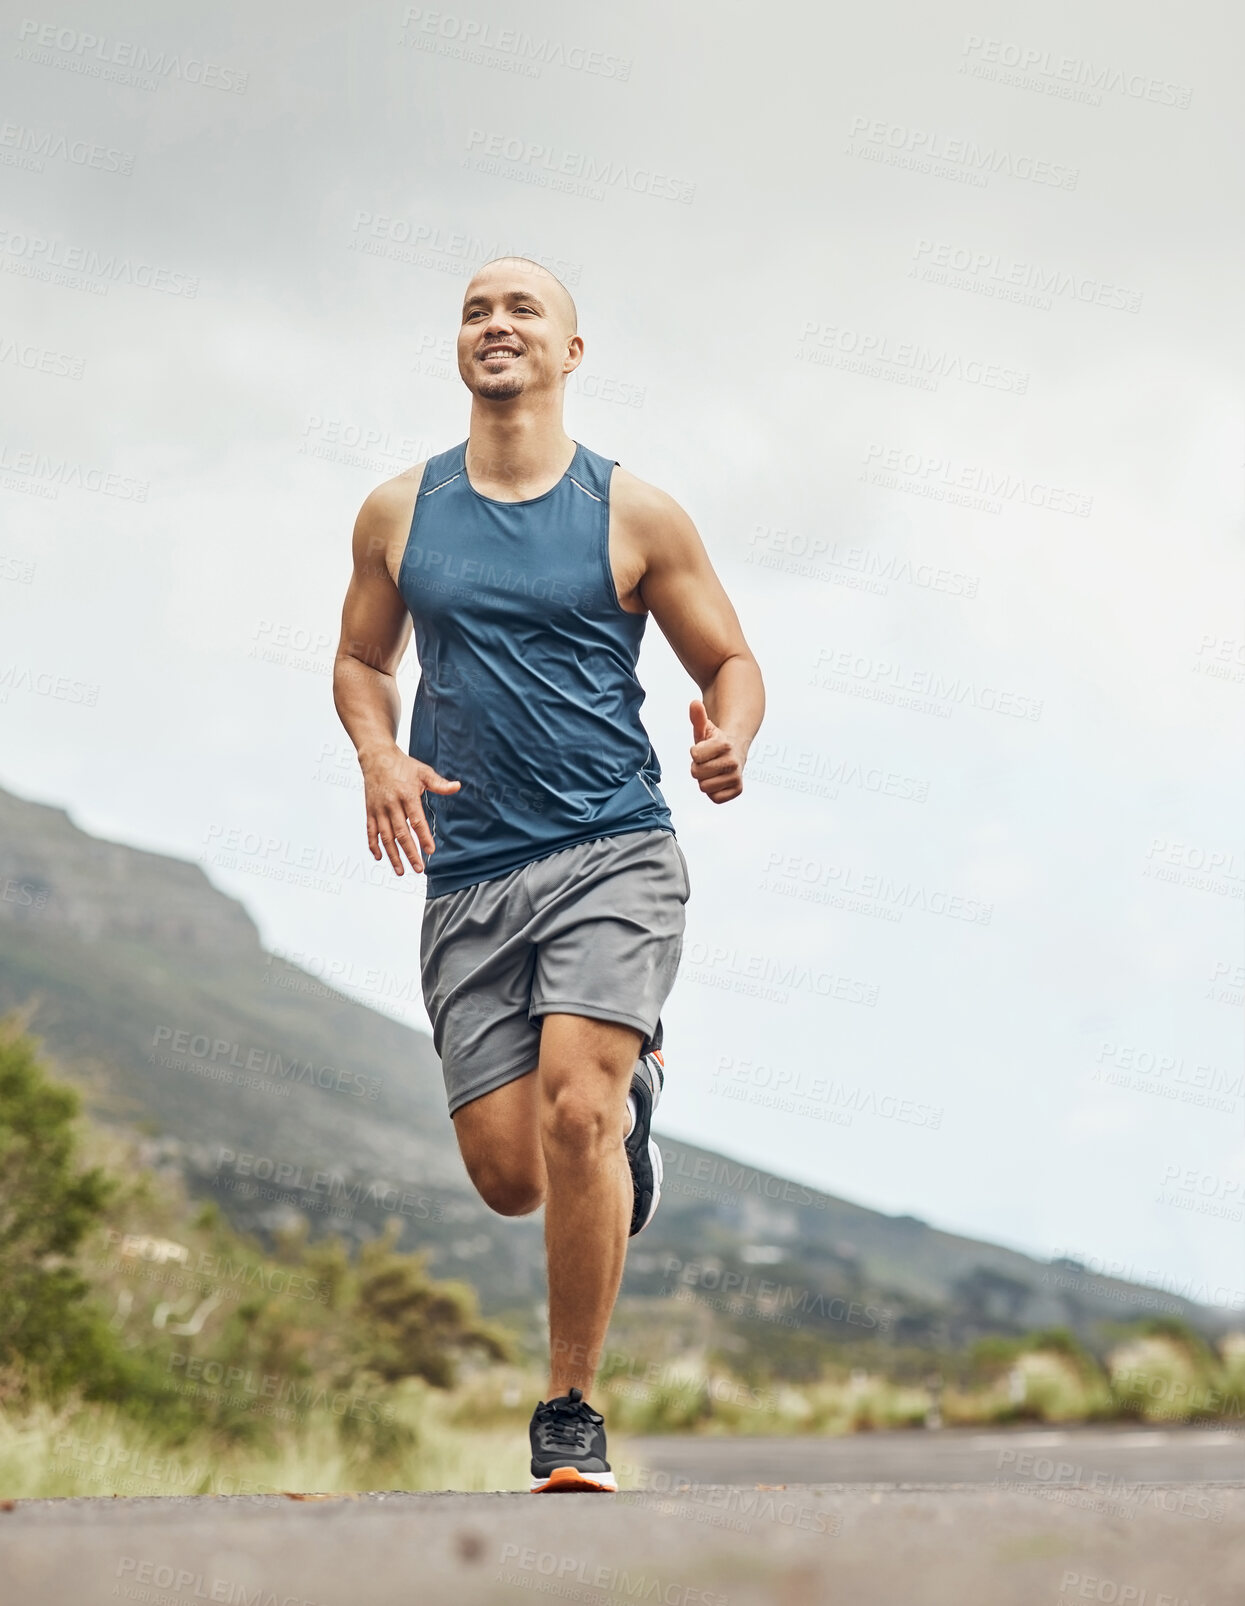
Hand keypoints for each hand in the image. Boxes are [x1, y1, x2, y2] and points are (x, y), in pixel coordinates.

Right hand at [361, 747, 459, 873]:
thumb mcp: (423, 772)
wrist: (376, 757)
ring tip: (401, 871)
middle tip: (419, 868)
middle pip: (401, 833)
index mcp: (407, 795)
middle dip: (410, 852)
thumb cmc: (403, 765)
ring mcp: (379, 809)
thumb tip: (457, 786)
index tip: (430, 850)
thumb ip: (439, 783)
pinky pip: (370, 831)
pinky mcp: (370, 811)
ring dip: (393, 855)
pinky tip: (380, 857)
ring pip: (385, 837)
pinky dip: (373, 845)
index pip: (417, 820)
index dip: (423, 836)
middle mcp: (391, 804)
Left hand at [689, 699, 744, 803]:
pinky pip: (715, 798)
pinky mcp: (738, 790)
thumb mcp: (705, 729)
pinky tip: (719, 781)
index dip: (695, 753)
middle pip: (697, 773)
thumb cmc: (714, 742)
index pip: (694, 755)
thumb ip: (698, 717)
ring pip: (704, 787)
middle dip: (698, 768)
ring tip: (713, 771)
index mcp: (724, 744)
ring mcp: (737, 776)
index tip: (704, 749)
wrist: (734, 753)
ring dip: (705, 780)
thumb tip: (694, 703)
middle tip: (707, 762)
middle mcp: (733, 761)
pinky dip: (713, 792)